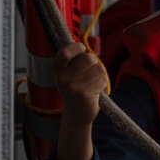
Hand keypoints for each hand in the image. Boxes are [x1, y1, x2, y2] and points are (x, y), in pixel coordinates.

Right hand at [51, 43, 107, 159]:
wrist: (75, 115)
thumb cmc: (74, 89)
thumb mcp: (67, 73)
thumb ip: (74, 59)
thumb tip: (83, 44)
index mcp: (56, 70)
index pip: (66, 50)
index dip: (78, 48)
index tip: (82, 49)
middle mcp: (62, 78)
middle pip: (89, 58)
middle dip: (94, 63)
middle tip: (89, 73)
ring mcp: (73, 87)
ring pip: (99, 68)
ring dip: (100, 75)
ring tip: (92, 83)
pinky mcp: (85, 95)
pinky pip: (103, 80)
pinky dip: (103, 84)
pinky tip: (95, 91)